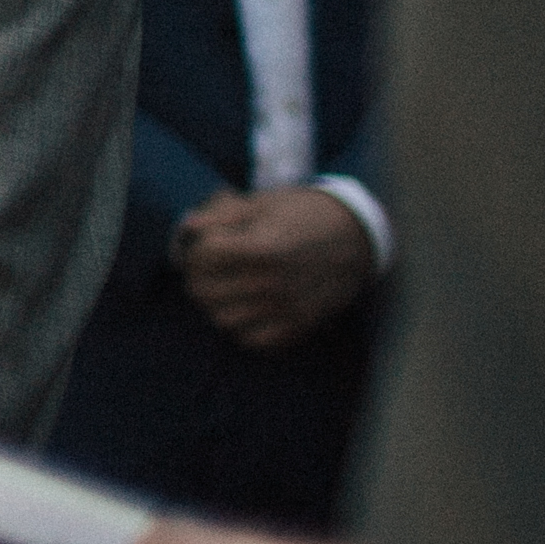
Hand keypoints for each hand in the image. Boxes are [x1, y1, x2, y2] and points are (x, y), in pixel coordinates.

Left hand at [174, 185, 375, 348]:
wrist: (357, 236)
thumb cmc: (304, 213)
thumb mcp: (263, 203)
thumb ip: (222, 214)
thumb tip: (187, 226)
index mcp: (262, 247)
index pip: (202, 257)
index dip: (195, 249)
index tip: (202, 245)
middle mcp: (273, 282)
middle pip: (205, 292)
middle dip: (197, 277)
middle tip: (204, 269)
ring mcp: (287, 307)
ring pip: (223, 320)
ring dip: (215, 304)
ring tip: (223, 288)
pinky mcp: (301, 324)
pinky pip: (254, 340)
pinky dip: (241, 327)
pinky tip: (245, 307)